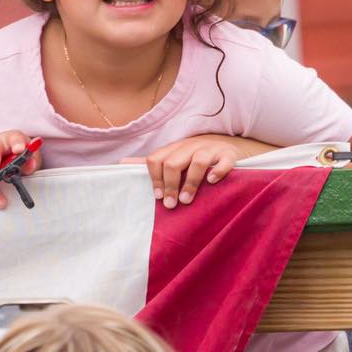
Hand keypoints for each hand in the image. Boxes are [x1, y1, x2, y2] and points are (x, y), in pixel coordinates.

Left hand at [122, 135, 240, 208]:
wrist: (229, 146)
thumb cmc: (195, 157)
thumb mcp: (174, 157)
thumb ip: (152, 164)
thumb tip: (121, 164)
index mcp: (175, 149)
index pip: (156, 159)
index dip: (155, 179)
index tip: (158, 197)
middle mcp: (190, 147)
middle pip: (173, 162)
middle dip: (170, 185)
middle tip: (171, 205)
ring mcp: (211, 149)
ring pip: (197, 161)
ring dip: (191, 182)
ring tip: (187, 200)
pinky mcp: (229, 155)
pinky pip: (224, 161)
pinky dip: (218, 171)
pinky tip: (212, 182)